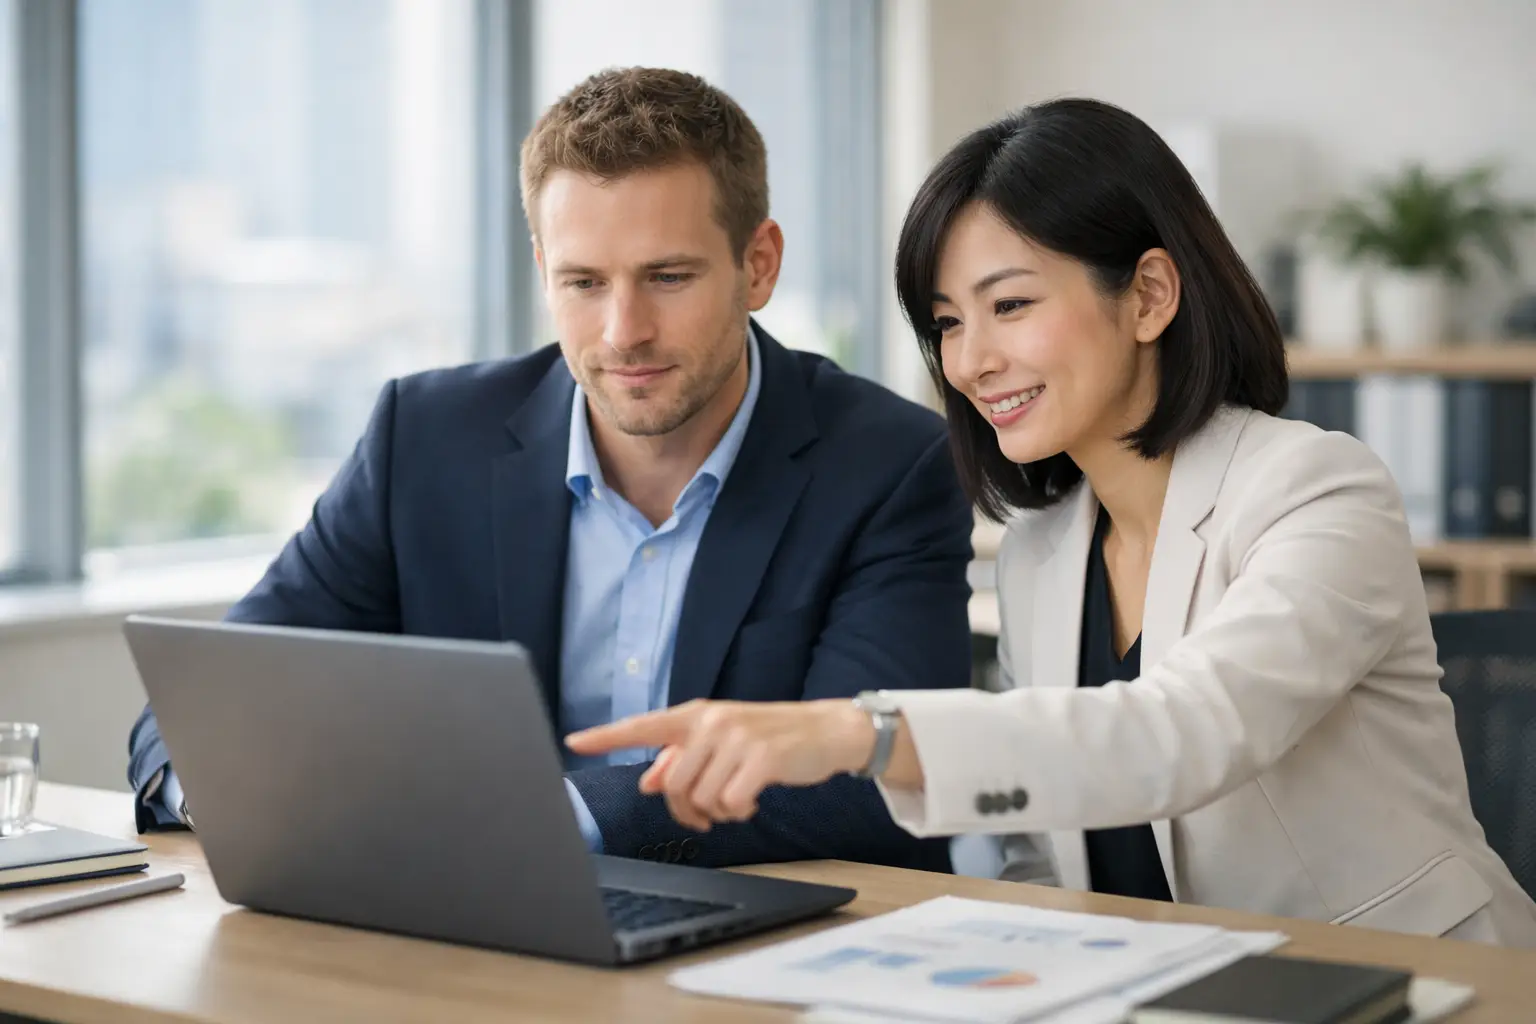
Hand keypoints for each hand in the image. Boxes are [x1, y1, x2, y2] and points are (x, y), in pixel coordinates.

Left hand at [565, 699, 874, 831]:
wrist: (825, 730)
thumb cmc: (767, 738)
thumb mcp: (722, 742)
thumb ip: (683, 759)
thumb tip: (649, 780)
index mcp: (695, 715)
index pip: (643, 726)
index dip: (606, 736)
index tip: (574, 741)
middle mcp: (711, 721)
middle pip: (672, 785)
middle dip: (688, 809)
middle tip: (709, 810)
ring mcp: (736, 737)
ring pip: (701, 798)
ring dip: (718, 811)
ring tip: (738, 797)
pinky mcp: (761, 757)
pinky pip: (731, 804)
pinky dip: (741, 811)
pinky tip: (754, 798)